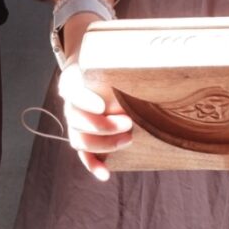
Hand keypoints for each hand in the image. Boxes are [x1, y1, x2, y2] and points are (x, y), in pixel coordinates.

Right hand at [56, 61, 130, 181]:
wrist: (99, 75)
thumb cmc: (111, 66)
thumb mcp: (117, 59)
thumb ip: (129, 57)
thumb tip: (157, 54)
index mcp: (74, 82)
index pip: (71, 92)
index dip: (84, 101)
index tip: (101, 105)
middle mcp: (71, 104)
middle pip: (76, 120)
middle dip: (102, 125)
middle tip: (128, 122)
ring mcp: (76, 124)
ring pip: (79, 139)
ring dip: (103, 144)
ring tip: (128, 139)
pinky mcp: (84, 140)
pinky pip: (84, 156)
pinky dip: (93, 165)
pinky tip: (105, 174)